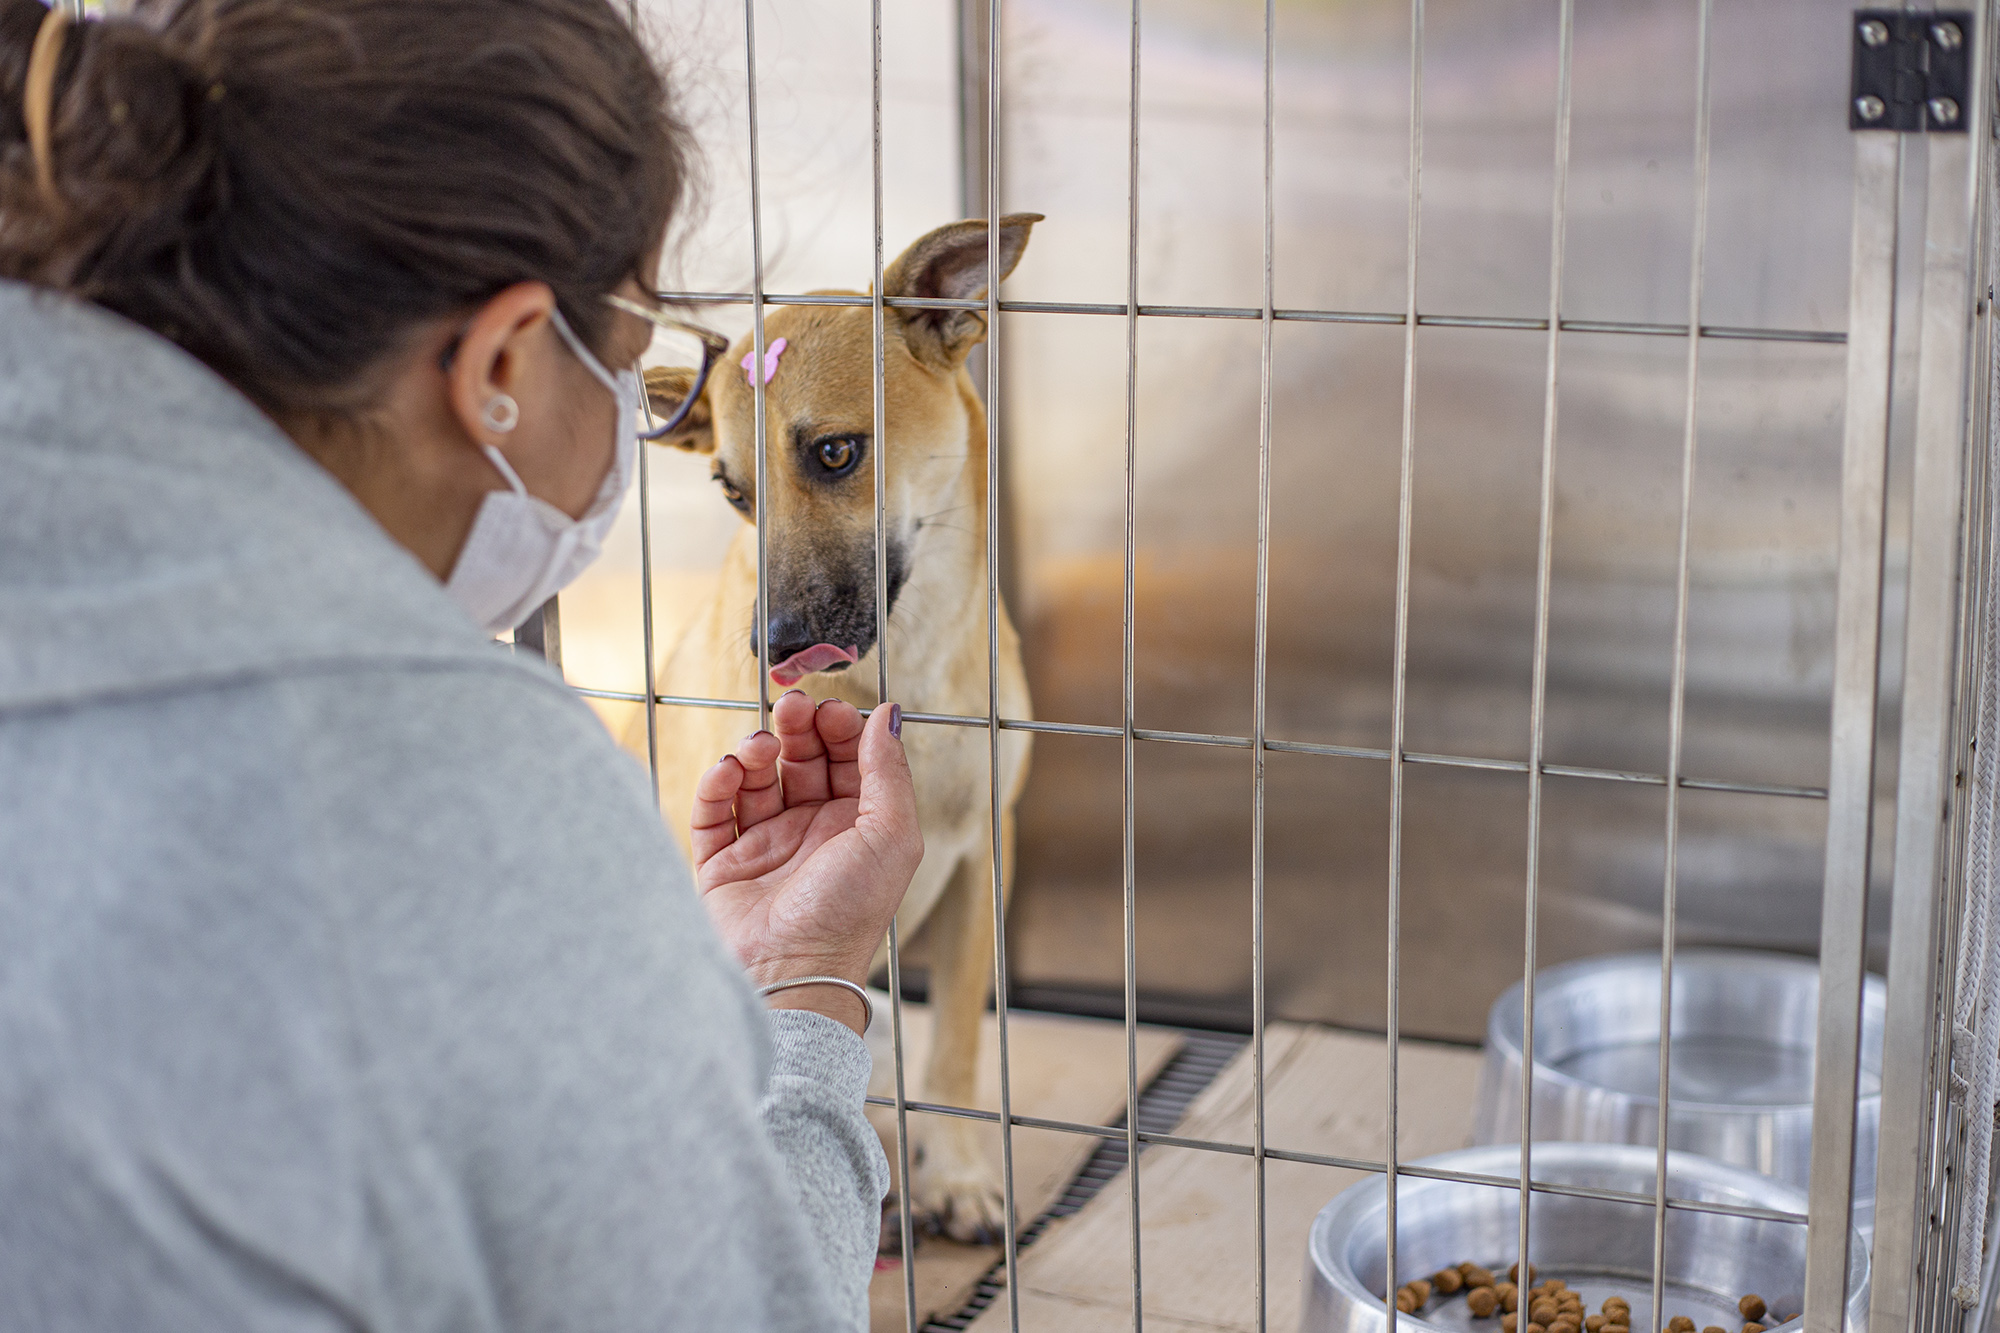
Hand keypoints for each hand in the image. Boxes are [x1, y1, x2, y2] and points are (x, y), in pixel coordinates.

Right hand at [691, 691, 921, 1032]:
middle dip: (798, 728)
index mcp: (858, 825)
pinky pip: (714, 810)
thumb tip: (890, 713)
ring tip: (761, 747)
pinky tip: (730, 771)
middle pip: (802, 760)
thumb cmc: (849, 912)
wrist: (791, 972)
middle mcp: (813, 832)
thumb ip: (889, 771)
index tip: (832, 708)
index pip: (848, 758)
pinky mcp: (722, 862)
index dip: (840, 728)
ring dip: (757, 751)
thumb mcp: (891, 836)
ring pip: (757, 778)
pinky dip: (718, 782)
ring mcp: (766, 845)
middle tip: (792, 707)